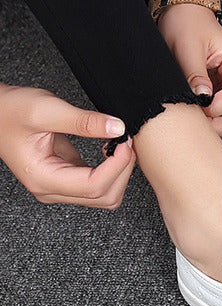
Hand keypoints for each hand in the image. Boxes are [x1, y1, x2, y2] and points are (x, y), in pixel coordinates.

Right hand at [0, 85, 135, 208]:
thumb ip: (84, 121)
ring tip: (119, 145)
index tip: (124, 142)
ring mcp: (60, 187)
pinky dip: (113, 170)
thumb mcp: (46, 109)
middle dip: (123, 170)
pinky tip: (111, 149)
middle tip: (125, 141)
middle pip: (105, 196)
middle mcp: (51, 189)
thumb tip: (117, 128)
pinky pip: (100, 185)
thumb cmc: (10, 111)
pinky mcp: (68, 178)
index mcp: (43, 179)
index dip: (117, 166)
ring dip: (120, 172)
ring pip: (106, 195)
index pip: (94, 186)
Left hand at [158, 3, 221, 137]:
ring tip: (193, 110)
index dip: (218, 107)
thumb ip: (195, 73)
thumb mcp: (187, 45)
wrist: (184, 15)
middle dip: (220, 124)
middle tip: (196, 117)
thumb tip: (202, 98)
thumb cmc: (187, 24)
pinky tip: (194, 107)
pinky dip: (209, 118)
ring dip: (214, 122)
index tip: (197, 104)